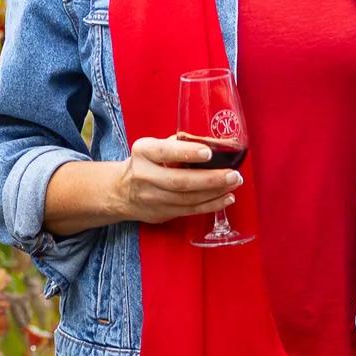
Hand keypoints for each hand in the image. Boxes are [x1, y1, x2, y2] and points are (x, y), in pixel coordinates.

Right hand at [117, 135, 242, 225]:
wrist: (121, 191)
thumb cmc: (145, 163)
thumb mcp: (153, 147)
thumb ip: (178, 144)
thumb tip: (212, 143)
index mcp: (143, 153)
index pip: (164, 152)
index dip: (187, 153)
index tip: (208, 152)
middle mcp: (145, 176)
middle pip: (180, 181)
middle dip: (210, 178)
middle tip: (233, 174)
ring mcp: (153, 198)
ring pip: (188, 199)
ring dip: (215, 192)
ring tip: (234, 183)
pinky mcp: (162, 213)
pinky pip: (190, 211)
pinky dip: (211, 205)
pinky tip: (226, 197)